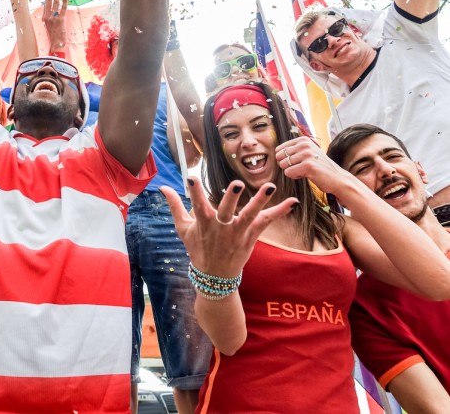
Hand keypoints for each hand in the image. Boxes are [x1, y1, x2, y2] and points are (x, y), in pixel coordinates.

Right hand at [42, 0, 67, 52]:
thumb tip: (49, 14)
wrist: (56, 44)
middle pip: (47, 0)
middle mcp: (47, 16)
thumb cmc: (54, 36)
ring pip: (55, 2)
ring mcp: (53, 18)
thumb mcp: (48, 26)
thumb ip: (48, 19)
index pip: (45, 3)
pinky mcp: (60, 20)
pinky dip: (64, 1)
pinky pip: (62, 8)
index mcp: (44, 17)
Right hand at [161, 178, 297, 277]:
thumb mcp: (183, 228)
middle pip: (226, 210)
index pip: (196, 204)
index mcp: (203, 223)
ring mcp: (237, 233)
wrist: (214, 277)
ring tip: (269, 186)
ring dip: (260, 201)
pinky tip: (292, 201)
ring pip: (250, 215)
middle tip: (237, 184)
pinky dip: (279, 212)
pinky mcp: (251, 237)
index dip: (194, 192)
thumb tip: (162, 187)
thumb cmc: (197, 248)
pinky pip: (266, 222)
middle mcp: (221, 227)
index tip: (191, 177)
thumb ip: (175, 206)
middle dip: (231, 198)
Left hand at [275, 136, 348, 194]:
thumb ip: (294, 150)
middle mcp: (305, 144)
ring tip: (306, 171)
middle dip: (287, 165)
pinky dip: (296, 177)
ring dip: (292, 171)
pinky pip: (288, 173)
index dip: (286, 159)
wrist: (337, 178)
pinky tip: (308, 175)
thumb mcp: (308, 153)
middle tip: (302, 167)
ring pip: (283, 165)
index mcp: (303, 140)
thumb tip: (275, 151)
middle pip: (279, 157)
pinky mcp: (308, 166)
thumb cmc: (319, 167)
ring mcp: (307, 154)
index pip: (279, 149)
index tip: (299, 161)